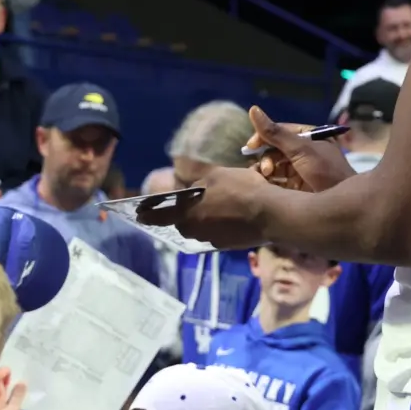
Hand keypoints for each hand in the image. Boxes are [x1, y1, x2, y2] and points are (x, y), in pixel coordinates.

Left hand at [137, 165, 269, 249]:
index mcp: (185, 213)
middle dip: (182, 213)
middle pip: (181, 222)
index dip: (148, 214)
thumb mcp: (215, 173)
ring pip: (198, 228)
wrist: (270, 214)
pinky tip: (230, 215)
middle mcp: (194, 230)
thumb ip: (192, 170)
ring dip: (201, 219)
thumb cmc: (240, 190)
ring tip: (215, 206)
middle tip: (192, 201)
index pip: (158, 216)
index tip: (140, 215)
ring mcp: (211, 240)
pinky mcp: (226, 245)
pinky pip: (215, 233)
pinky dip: (217, 224)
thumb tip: (176, 164)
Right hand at [247, 106, 355, 191]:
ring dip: (268, 171)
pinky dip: (270, 182)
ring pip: (275, 166)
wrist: (343, 205)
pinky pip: (277, 180)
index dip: (263, 137)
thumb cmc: (326, 172)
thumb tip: (253, 109)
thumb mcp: (301, 150)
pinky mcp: (297, 187)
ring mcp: (301, 169)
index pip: (280, 131)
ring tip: (266, 179)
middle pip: (275, 149)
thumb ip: (276, 133)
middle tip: (266, 170)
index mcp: (310, 137)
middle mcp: (305, 150)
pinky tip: (265, 187)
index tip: (250, 147)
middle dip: (267, 158)